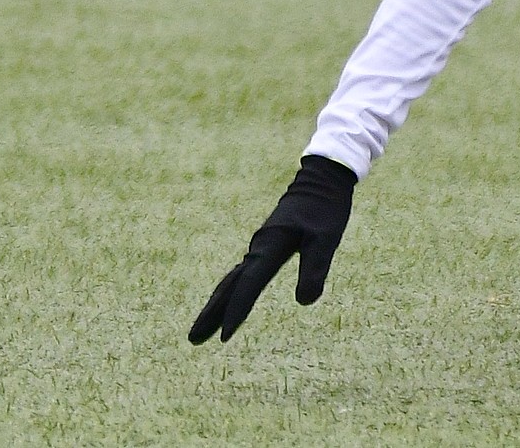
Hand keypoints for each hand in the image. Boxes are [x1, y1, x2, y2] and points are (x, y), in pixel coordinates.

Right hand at [189, 155, 356, 344]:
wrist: (321, 179)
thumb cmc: (326, 209)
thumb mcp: (326, 239)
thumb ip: (315, 269)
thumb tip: (304, 302)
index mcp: (270, 246)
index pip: (249, 286)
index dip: (237, 311)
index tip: (224, 338)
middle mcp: (258, 248)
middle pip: (228, 287)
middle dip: (211, 314)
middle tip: (192, 340)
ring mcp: (259, 247)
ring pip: (231, 282)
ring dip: (215, 305)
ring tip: (200, 330)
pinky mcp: (264, 246)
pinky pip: (240, 275)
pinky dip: (229, 292)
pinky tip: (226, 301)